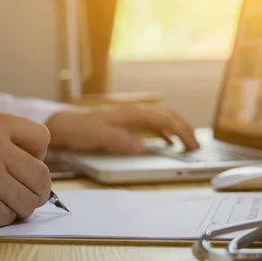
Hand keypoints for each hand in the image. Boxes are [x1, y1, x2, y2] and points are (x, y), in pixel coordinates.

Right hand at [0, 108, 51, 231]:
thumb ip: (3, 137)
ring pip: (29, 200)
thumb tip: (36, 160)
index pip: (41, 137)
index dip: (37, 155)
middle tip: (22, 192)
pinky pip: (8, 217)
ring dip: (18, 206)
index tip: (26, 164)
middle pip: (41, 175)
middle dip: (36, 189)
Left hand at [46, 105, 199, 153]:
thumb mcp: (99, 138)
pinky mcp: (128, 122)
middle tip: (196, 147)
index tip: (192, 146)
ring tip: (188, 144)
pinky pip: (154, 124)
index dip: (182, 132)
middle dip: (186, 129)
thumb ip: (121, 142)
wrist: (65, 125)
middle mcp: (135, 112)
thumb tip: (142, 148)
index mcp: (132, 114)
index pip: (165, 120)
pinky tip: (167, 142)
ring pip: (163, 118)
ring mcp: (132, 116)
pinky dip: (166, 131)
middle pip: (169, 116)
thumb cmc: (81, 130)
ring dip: (178, 129)